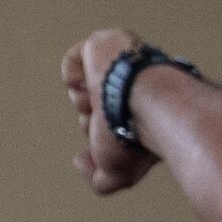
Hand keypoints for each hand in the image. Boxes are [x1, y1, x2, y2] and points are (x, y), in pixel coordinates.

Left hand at [62, 26, 159, 195]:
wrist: (147, 103)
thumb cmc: (135, 136)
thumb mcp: (119, 173)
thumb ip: (99, 179)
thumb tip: (79, 161)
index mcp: (143, 108)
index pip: (111, 119)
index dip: (101, 133)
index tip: (108, 139)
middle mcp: (134, 84)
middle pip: (96, 103)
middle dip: (94, 118)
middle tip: (108, 120)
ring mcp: (121, 61)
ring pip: (86, 83)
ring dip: (84, 100)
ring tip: (102, 102)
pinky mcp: (106, 42)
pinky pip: (75, 57)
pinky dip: (74, 74)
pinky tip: (88, 84)